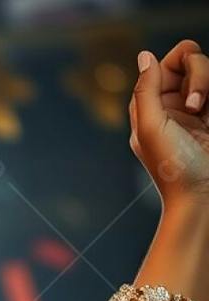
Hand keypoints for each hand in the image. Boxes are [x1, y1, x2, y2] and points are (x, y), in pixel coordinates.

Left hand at [130, 39, 208, 207]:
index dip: (178, 64)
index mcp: (149, 107)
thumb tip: (145, 55)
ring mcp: (194, 111)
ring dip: (208, 85)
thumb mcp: (151, 128)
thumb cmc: (173, 168)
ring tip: (205, 112)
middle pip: (191, 61)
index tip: (182, 89)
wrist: (201, 197)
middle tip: (195, 104)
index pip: (165, 63)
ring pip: (207, 73)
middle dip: (199, 75)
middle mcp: (171, 105)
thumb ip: (146, 90)